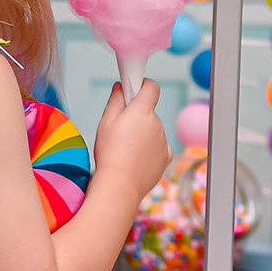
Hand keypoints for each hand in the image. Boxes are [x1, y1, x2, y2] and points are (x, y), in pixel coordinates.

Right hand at [93, 78, 170, 199]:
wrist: (120, 184)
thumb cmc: (110, 153)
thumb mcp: (106, 122)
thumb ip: (116, 100)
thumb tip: (121, 87)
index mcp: (143, 111)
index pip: (151, 87)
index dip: (142, 86)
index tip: (132, 90)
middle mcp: (158, 123)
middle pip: (148, 112)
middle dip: (137, 116)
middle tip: (120, 130)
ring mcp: (164, 140)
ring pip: (152, 130)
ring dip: (143, 135)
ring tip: (126, 150)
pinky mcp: (166, 157)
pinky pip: (158, 147)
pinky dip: (149, 150)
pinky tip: (136, 159)